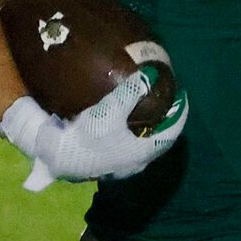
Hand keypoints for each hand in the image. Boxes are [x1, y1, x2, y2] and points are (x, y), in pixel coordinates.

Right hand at [0, 68, 186, 191]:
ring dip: (146, 128)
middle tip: (165, 100)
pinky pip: (126, 147)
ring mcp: (120, 166)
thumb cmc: (88, 137)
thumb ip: (131, 92)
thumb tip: (150, 74)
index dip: (179, 114)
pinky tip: (121, 122)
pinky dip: (130, 133)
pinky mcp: (105, 164)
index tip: (183, 97)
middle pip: (159, 139)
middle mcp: (136, 162)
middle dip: (163, 121)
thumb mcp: (111, 110)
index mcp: (144, 151)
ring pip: (142, 145)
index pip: (172, 132)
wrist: (58, 160)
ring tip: (145, 109)